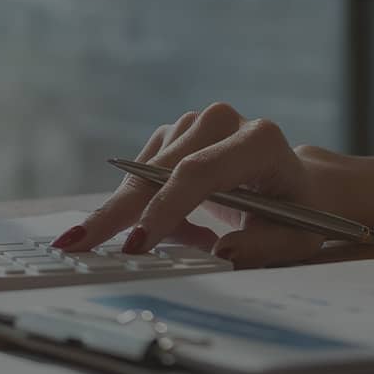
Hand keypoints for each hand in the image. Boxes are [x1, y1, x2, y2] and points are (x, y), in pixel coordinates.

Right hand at [51, 102, 325, 267]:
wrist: (296, 186)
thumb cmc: (297, 214)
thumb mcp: (296, 239)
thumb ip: (263, 247)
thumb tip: (220, 252)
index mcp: (260, 141)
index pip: (200, 171)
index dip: (165, 208)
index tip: (136, 245)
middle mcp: (223, 121)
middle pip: (158, 168)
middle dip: (118, 211)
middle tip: (77, 245)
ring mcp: (193, 124)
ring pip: (141, 172)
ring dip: (131, 214)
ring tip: (154, 245)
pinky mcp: (173, 135)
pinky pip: (140, 175)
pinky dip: (143, 207)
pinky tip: (173, 227)